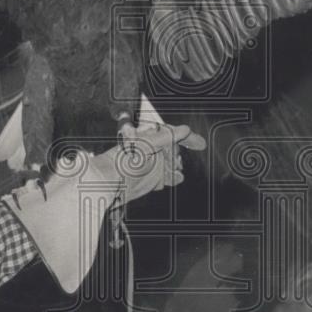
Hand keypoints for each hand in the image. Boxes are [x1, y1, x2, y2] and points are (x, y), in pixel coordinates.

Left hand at [90, 123, 205, 203]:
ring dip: (177, 167)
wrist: (110, 182)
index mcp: (150, 137)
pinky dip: (174, 178)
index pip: (173, 134)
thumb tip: (184, 129)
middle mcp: (152, 150)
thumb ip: (165, 137)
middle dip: (178, 155)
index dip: (188, 138)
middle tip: (177, 161)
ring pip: (172, 165)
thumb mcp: (146, 145)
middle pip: (174, 150)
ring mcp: (153, 165)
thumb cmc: (122, 160)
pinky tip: (177, 178)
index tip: (200, 143)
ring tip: (176, 171)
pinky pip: (168, 177)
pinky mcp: (152, 179)